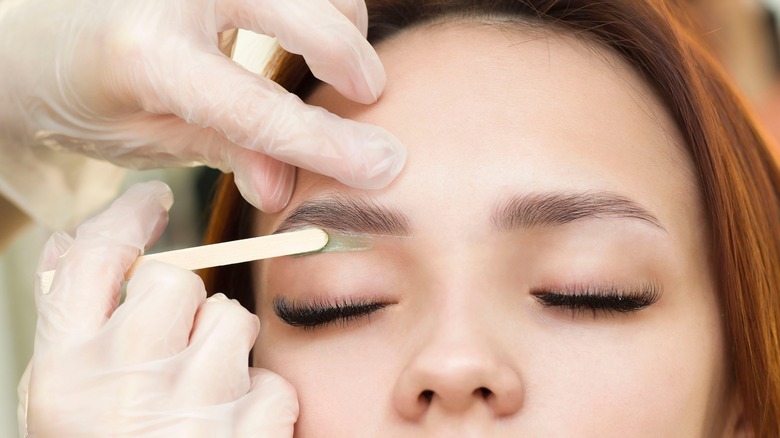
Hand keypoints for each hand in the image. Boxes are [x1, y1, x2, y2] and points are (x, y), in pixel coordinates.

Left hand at [0, 0, 404, 211]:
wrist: (38, 38)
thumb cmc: (88, 94)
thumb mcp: (152, 140)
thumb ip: (227, 154)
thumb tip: (286, 188)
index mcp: (149, 58)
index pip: (262, 110)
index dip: (330, 144)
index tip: (384, 164)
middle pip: (309, 18)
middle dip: (354, 62)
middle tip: (368, 97)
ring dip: (340, 22)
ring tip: (334, 64)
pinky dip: (315, 5)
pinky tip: (305, 29)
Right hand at [18, 181, 296, 436]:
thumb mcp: (61, 406)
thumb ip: (72, 329)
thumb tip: (79, 245)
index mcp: (62, 375)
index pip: (89, 261)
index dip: (124, 220)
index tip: (149, 204)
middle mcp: (121, 386)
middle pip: (174, 281)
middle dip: (184, 302)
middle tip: (178, 342)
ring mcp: (189, 413)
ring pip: (235, 320)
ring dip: (229, 349)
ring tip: (205, 396)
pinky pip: (273, 382)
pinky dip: (261, 403)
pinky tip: (231, 434)